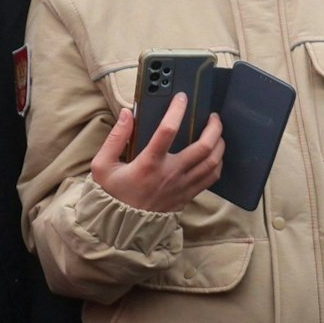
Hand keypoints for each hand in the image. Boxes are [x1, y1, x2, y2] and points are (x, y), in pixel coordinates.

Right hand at [89, 96, 223, 212]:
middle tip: (214, 116)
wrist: (122, 224)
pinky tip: (216, 154)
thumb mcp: (102, 165)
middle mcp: (171, 173)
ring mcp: (183, 185)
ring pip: (213, 162)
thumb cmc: (112, 192)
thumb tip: (127, 114)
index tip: (182, 98)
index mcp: (148, 164)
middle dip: (214, 128)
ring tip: (218, 132)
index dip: (176, 111)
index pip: (167, 131)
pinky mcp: (189, 194)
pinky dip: (218, 163)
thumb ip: (115, 137)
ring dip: (220, 144)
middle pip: (204, 147)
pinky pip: (212, 177)